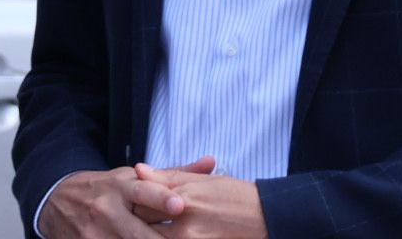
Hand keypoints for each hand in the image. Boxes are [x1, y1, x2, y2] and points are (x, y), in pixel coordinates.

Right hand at [38, 157, 208, 238]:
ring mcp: (96, 234)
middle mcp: (108, 210)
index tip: (179, 204)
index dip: (161, 198)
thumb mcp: (132, 176)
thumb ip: (173, 174)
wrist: (57, 202)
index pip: (144, 192)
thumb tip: (211, 162)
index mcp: (122, 186)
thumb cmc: (106, 189)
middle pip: (140, 233)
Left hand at [130, 163, 264, 238]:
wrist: (266, 217)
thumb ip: (168, 177)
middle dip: (138, 220)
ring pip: (152, 237)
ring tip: (151, 226)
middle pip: (142, 224)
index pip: (142, 200)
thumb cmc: (235, 195)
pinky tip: (169, 233)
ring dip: (150, 231)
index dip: (136, 200)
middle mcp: (184, 222)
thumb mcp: (202, 180)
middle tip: (140, 216)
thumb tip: (138, 169)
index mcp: (183, 198)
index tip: (135, 200)